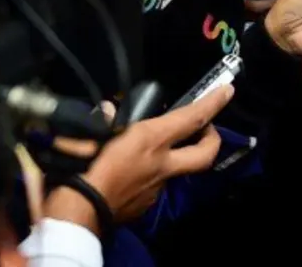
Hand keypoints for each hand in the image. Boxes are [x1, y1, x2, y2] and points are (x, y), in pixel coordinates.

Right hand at [83, 84, 232, 222]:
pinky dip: (146, 176)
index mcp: (150, 140)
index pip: (192, 117)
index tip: (227, 90)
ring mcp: (155, 188)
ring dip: (170, 158)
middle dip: (212, 138)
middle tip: (205, 126)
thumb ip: (102, 118)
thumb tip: (106, 110)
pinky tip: (128, 172)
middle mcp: (161, 164)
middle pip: (205, 153)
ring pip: (175, 169)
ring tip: (151, 148)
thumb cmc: (79, 166)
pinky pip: (152, 186)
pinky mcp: (143, 206)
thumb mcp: (88, 131)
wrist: (74, 213)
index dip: (213, 102)